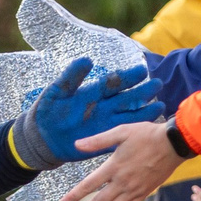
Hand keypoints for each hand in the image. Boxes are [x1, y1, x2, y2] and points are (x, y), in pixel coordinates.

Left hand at [13, 57, 164, 165]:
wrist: (40, 136)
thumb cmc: (46, 111)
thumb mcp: (56, 91)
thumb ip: (70, 76)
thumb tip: (87, 60)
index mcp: (91, 93)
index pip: (113, 83)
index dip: (127, 77)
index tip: (142, 71)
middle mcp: (101, 107)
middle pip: (125, 98)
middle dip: (142, 92)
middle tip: (158, 84)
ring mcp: (103, 124)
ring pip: (128, 116)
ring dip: (143, 112)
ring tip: (160, 106)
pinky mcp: (102, 140)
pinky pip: (121, 136)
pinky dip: (134, 132)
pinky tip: (146, 129)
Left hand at [58, 121, 180, 200]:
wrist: (174, 144)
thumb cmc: (147, 135)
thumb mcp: (121, 132)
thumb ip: (98, 140)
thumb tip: (77, 144)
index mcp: (113, 166)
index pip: (88, 185)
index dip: (73, 197)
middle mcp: (121, 182)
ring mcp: (133, 190)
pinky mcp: (143, 193)